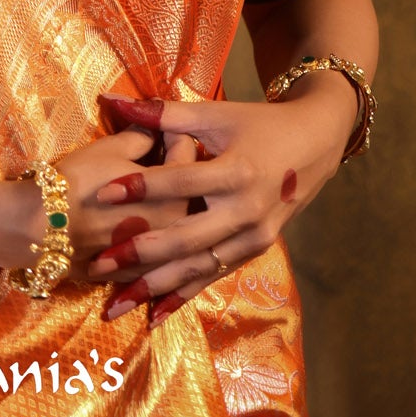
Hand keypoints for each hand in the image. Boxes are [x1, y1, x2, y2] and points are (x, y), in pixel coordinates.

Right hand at [0, 127, 189, 282]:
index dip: (172, 130)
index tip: (157, 125)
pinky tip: (131, 220)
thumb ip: (143, 136)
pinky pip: (155, 250)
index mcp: (177, 193)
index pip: (187, 150)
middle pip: (186, 188)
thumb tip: (155, 127)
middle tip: (151, 153)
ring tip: (142, 187)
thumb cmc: (78, 181)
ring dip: (163, 202)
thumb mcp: (111, 148)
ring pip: (172, 222)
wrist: (41, 227)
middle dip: (172, 168)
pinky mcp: (141, 273)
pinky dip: (149, 235)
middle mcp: (178, 227)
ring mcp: (161, 255)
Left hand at [86, 75, 359, 324]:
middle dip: (141, 254)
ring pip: (198, 267)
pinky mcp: (255, 251)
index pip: (182, 182)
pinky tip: (154, 315)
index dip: (142, 187)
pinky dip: (184, 295)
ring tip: (117, 303)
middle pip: (187, 238)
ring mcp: (253, 237)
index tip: (102, 193)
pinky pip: (214, 276)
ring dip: (157, 286)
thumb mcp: (217, 114)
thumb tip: (115, 101)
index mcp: (237, 172)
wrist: (315, 144)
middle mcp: (246, 211)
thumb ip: (166, 115)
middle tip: (100, 264)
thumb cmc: (259, 123)